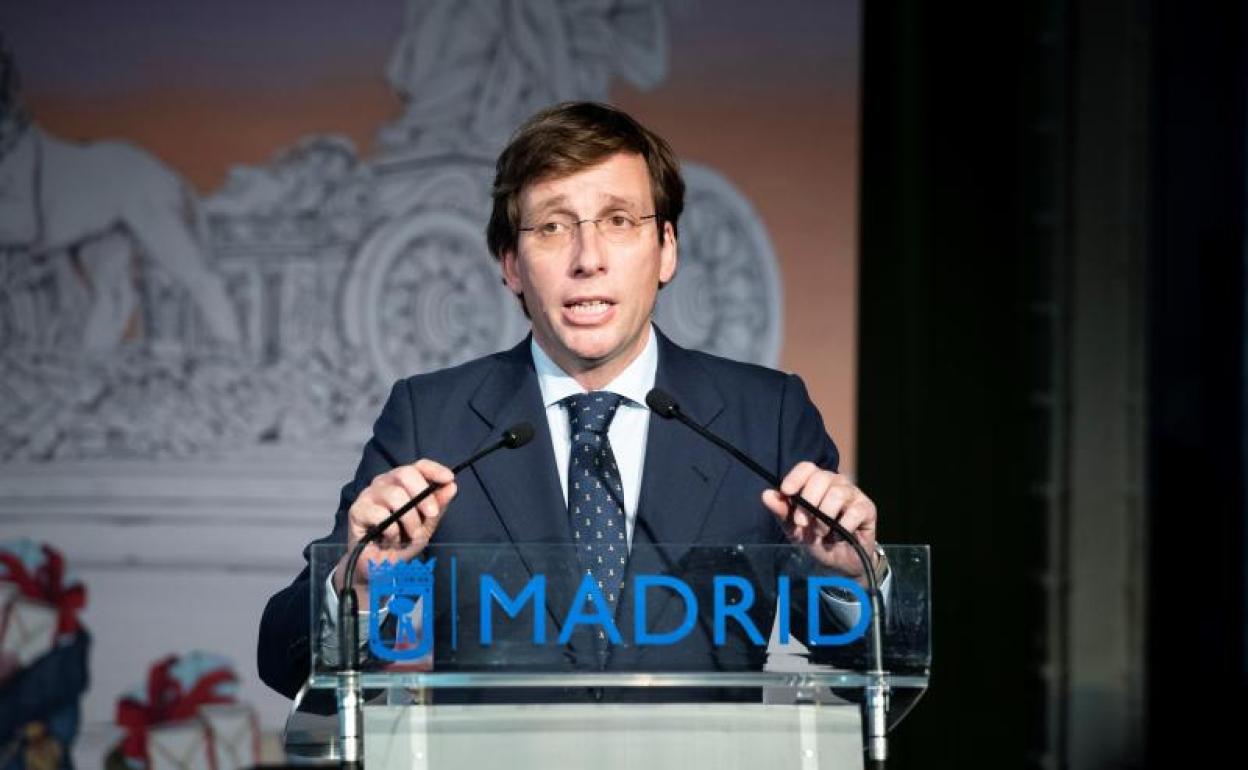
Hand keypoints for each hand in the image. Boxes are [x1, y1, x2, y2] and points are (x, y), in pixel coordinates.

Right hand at [334, 459, 456, 599]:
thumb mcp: (426, 525)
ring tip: (410, 535)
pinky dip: (391, 531)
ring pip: (394, 495)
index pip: (419, 466)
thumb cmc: (402, 542)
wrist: (379, 567)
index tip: (449, 479)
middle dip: (423, 494)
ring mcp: (369, 494)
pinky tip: (389, 540)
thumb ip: (438, 506)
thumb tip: (451, 486)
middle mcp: (385, 483)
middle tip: (431, 514)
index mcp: (402, 483)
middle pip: (405, 473)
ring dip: (409, 519)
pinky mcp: (357, 510)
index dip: (434, 470)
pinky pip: (380, 514)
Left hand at [761, 461, 879, 584]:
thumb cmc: (816, 539)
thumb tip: (766, 494)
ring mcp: (853, 494)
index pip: (807, 468)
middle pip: (821, 478)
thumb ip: (781, 511)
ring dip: (824, 518)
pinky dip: (842, 528)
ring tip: (822, 533)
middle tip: (803, 523)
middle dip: (808, 502)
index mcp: (816, 483)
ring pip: (836, 494)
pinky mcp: (867, 508)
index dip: (796, 477)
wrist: (839, 562)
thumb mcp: (794, 528)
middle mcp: (836, 483)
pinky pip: (853, 512)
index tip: (786, 492)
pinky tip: (840, 536)